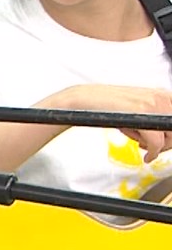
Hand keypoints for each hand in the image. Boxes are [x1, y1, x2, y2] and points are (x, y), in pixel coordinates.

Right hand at [53, 84, 171, 161]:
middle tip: (154, 148)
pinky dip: (153, 153)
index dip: (170, 135)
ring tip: (146, 149)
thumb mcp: (137, 108)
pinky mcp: (143, 115)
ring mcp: (153, 105)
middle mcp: (161, 97)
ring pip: (170, 137)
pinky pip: (157, 142)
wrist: (86, 99)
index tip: (165, 141)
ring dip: (160, 148)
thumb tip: (166, 134)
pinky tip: (147, 156)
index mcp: (162, 94)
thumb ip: (154, 117)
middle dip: (168, 143)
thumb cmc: (108, 105)